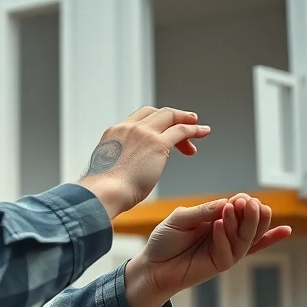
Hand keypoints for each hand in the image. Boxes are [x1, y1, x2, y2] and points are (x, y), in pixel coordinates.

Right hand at [75, 106, 210, 217]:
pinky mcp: (158, 143)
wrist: (104, 192)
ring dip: (185, 121)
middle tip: (185, 124)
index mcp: (113, 133)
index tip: (162, 130)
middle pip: (155, 113)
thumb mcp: (108, 171)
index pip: (137, 118)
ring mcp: (143, 133)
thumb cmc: (103, 191)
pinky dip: (194, 130)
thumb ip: (117, 166)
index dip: (153, 121)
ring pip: (169, 116)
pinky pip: (181, 130)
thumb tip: (120, 176)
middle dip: (172, 118)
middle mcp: (128, 128)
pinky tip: (203, 132)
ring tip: (198, 127)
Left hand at [124, 193, 291, 306]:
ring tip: (238, 208)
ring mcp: (223, 250)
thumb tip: (227, 202)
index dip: (244, 203)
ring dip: (243, 223)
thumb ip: (203, 212)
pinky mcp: (218, 264)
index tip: (244, 198)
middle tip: (252, 203)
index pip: (239, 210)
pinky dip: (225, 239)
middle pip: (249, 226)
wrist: (153, 265)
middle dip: (254, 214)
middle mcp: (225, 235)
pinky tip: (219, 225)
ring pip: (244, 239)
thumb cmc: (165, 239)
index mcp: (218, 220)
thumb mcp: (180, 219)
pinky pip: (229, 253)